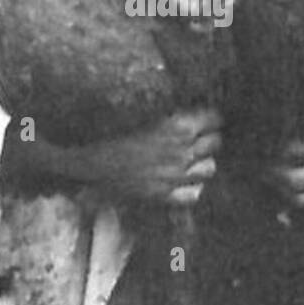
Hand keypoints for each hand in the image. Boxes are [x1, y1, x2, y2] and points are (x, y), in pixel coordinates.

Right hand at [18, 108, 222, 205]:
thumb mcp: (137, 116)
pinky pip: (193, 194)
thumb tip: (182, 108)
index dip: (211, 118)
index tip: (208, 119)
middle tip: (199, 139)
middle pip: (215, 143)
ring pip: (209, 168)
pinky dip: (191, 188)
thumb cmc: (108, 135)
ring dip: (202, 163)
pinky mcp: (164, 195)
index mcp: (174, 126)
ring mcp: (174, 175)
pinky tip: (182, 182)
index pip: (212, 119)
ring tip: (192, 160)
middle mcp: (179, 151)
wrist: (89, 165)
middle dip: (209, 139)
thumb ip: (164, 115)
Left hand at [269, 78, 303, 217]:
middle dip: (271, 172)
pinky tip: (285, 191)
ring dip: (280, 190)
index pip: (300, 148)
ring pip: (302, 199)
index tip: (262, 141)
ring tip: (265, 178)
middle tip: (256, 164)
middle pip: (295, 179)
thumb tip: (293, 82)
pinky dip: (298, 202)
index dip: (276, 147)